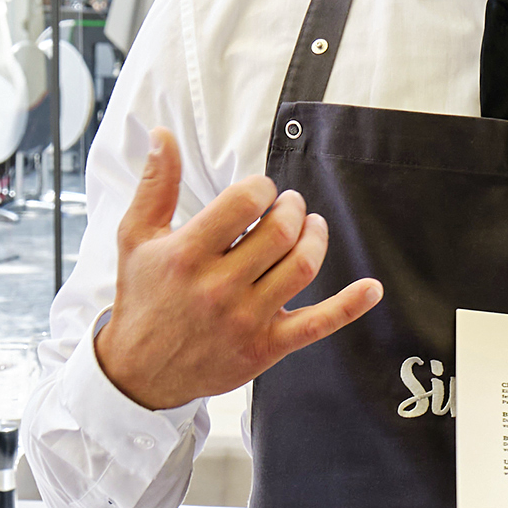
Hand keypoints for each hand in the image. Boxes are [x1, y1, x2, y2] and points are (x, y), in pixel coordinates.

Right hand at [93, 130, 382, 410]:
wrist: (140, 372)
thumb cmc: (142, 298)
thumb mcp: (135, 237)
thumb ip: (155, 185)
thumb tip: (164, 136)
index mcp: (187, 254)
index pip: (244, 202)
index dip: (262, 187)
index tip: (260, 191)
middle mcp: (218, 287)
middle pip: (280, 231)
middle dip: (292, 208)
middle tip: (289, 206)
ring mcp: (246, 319)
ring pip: (302, 266)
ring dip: (316, 237)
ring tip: (311, 226)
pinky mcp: (266, 346)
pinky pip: (318, 323)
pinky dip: (350, 305)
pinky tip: (372, 287)